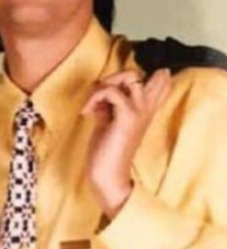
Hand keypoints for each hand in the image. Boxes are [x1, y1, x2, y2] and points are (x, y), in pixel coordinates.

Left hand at [81, 68, 170, 218]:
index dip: (138, 75)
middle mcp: (147, 108)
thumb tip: (99, 89)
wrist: (108, 175)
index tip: (113, 88)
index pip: (160, 81)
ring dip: (104, 84)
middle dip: (116, 76)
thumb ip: (109, 104)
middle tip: (100, 94)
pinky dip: (94, 96)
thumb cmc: (107, 150)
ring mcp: (139, 111)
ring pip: (129, 77)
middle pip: (140, 73)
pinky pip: (111, 91)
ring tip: (93, 102)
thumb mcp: (108, 121)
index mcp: (145, 110)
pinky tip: (87, 112)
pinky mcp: (127, 117)